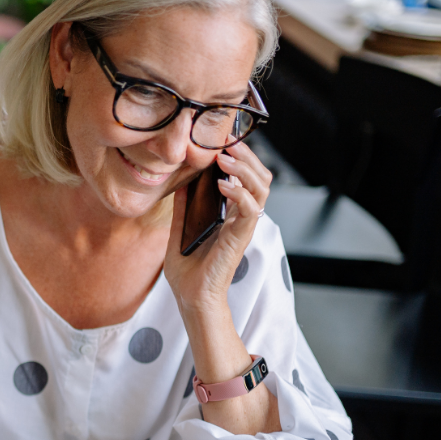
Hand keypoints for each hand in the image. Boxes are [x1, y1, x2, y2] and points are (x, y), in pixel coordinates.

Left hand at [163, 141, 272, 313]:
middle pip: (260, 178)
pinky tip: (222, 184)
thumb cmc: (188, 272)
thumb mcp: (179, 232)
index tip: (220, 142)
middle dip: (247, 156)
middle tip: (227, 141)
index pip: (246, 179)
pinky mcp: (240, 238)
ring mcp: (243, 227)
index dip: (239, 158)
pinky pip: (249, 209)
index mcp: (230, 215)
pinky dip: (239, 192)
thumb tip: (179, 184)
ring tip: (225, 157)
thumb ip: (183, 208)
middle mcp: (241, 218)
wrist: (191, 298)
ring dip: (245, 169)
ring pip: (261, 189)